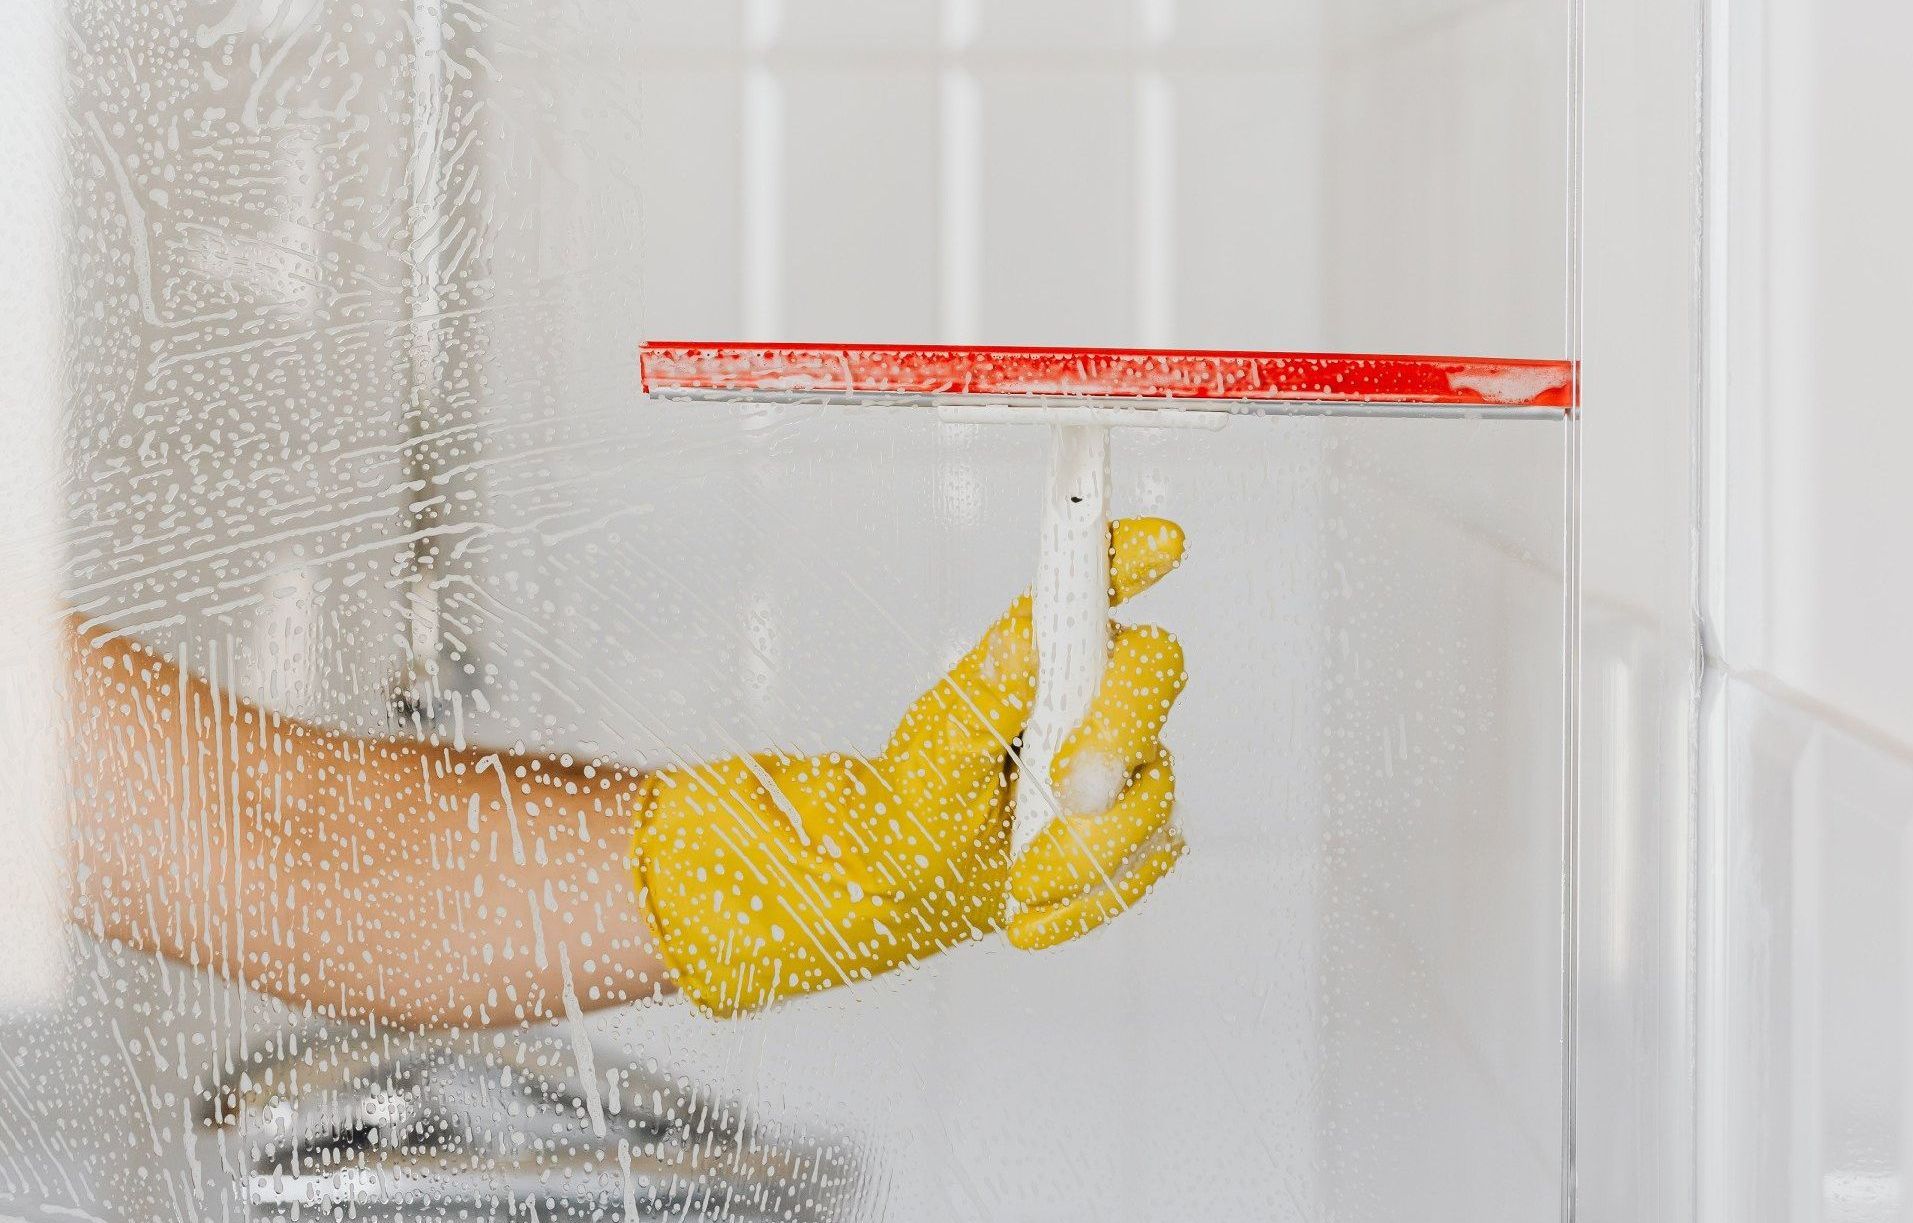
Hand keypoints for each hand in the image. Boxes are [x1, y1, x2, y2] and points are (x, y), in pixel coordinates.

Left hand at [632, 518, 1189, 1015]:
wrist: (910, 884)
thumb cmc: (919, 796)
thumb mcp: (936, 744)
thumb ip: (987, 693)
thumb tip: (1026, 638)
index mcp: (1045, 651)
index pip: (1098, 584)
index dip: (1135, 555)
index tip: (1165, 541)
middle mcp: (1095, 692)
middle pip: (1155, 675)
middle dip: (1116, 736)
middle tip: (1063, 789)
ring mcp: (1128, 762)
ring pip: (1154, 787)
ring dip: (1086, 846)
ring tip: (1020, 881)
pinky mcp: (1140, 830)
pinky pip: (1148, 860)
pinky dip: (1089, 897)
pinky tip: (1035, 914)